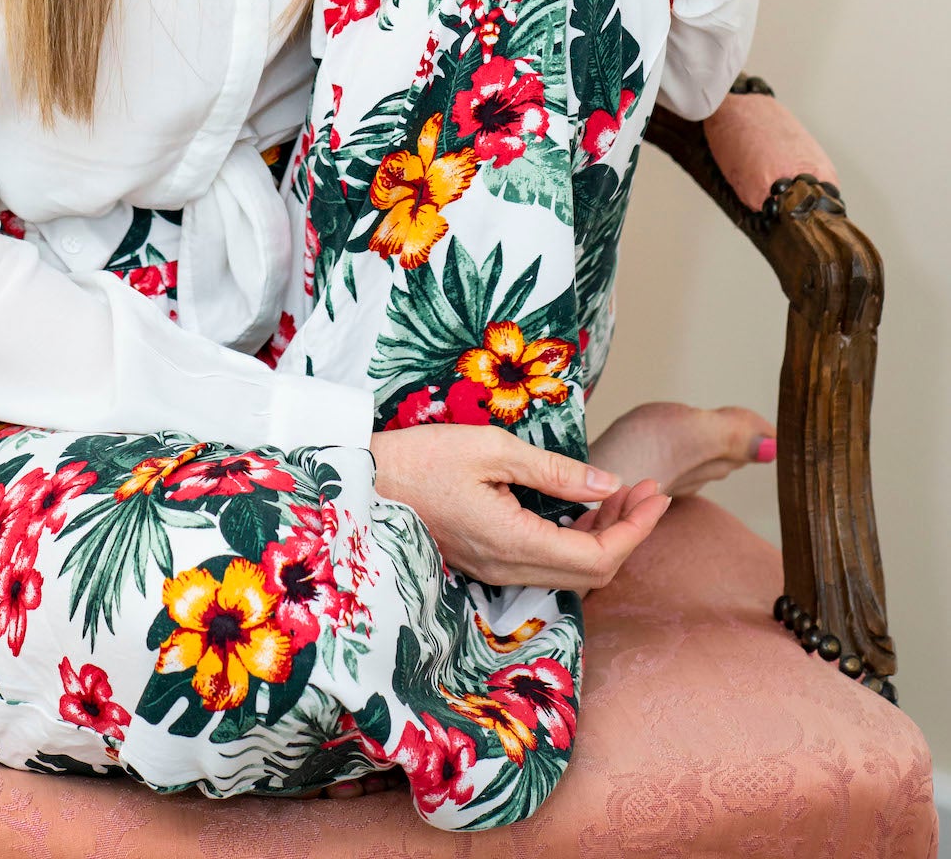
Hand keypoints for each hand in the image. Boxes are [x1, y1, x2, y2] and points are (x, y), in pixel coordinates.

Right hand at [369, 423, 669, 595]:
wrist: (367, 482)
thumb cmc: (422, 457)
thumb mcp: (491, 449)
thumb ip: (553, 470)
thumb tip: (607, 483)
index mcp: (513, 542)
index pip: (599, 558)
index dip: (637, 531)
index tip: (657, 494)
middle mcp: (509, 568)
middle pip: (593, 573)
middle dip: (630, 533)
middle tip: (648, 491)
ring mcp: (497, 571)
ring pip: (572, 573)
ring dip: (605, 538)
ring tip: (622, 495)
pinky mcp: (489, 564)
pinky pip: (548, 565)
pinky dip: (578, 541)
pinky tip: (583, 510)